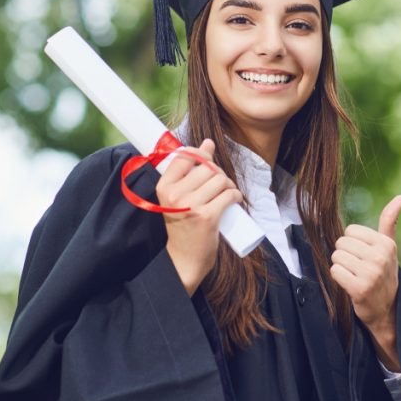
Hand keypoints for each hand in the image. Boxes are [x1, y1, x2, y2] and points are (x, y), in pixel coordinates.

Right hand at [156, 139, 242, 295]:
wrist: (184, 258)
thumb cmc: (183, 224)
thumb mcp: (179, 196)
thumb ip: (190, 169)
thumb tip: (208, 142)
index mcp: (164, 187)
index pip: (185, 156)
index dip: (201, 154)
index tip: (207, 160)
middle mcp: (175, 195)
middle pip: (207, 167)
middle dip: (219, 173)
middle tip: (219, 185)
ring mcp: (191, 206)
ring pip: (220, 179)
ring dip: (229, 185)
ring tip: (225, 194)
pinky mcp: (207, 217)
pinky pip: (229, 194)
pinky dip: (236, 196)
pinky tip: (233, 201)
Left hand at [331, 195, 400, 370]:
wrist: (388, 309)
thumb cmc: (384, 272)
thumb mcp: (389, 247)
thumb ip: (390, 221)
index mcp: (387, 244)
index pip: (350, 231)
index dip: (352, 243)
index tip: (363, 255)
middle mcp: (381, 257)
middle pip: (341, 243)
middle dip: (345, 254)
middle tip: (357, 267)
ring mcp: (371, 274)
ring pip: (336, 257)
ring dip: (341, 267)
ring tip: (354, 275)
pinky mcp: (359, 289)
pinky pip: (335, 272)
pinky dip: (338, 278)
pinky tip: (350, 285)